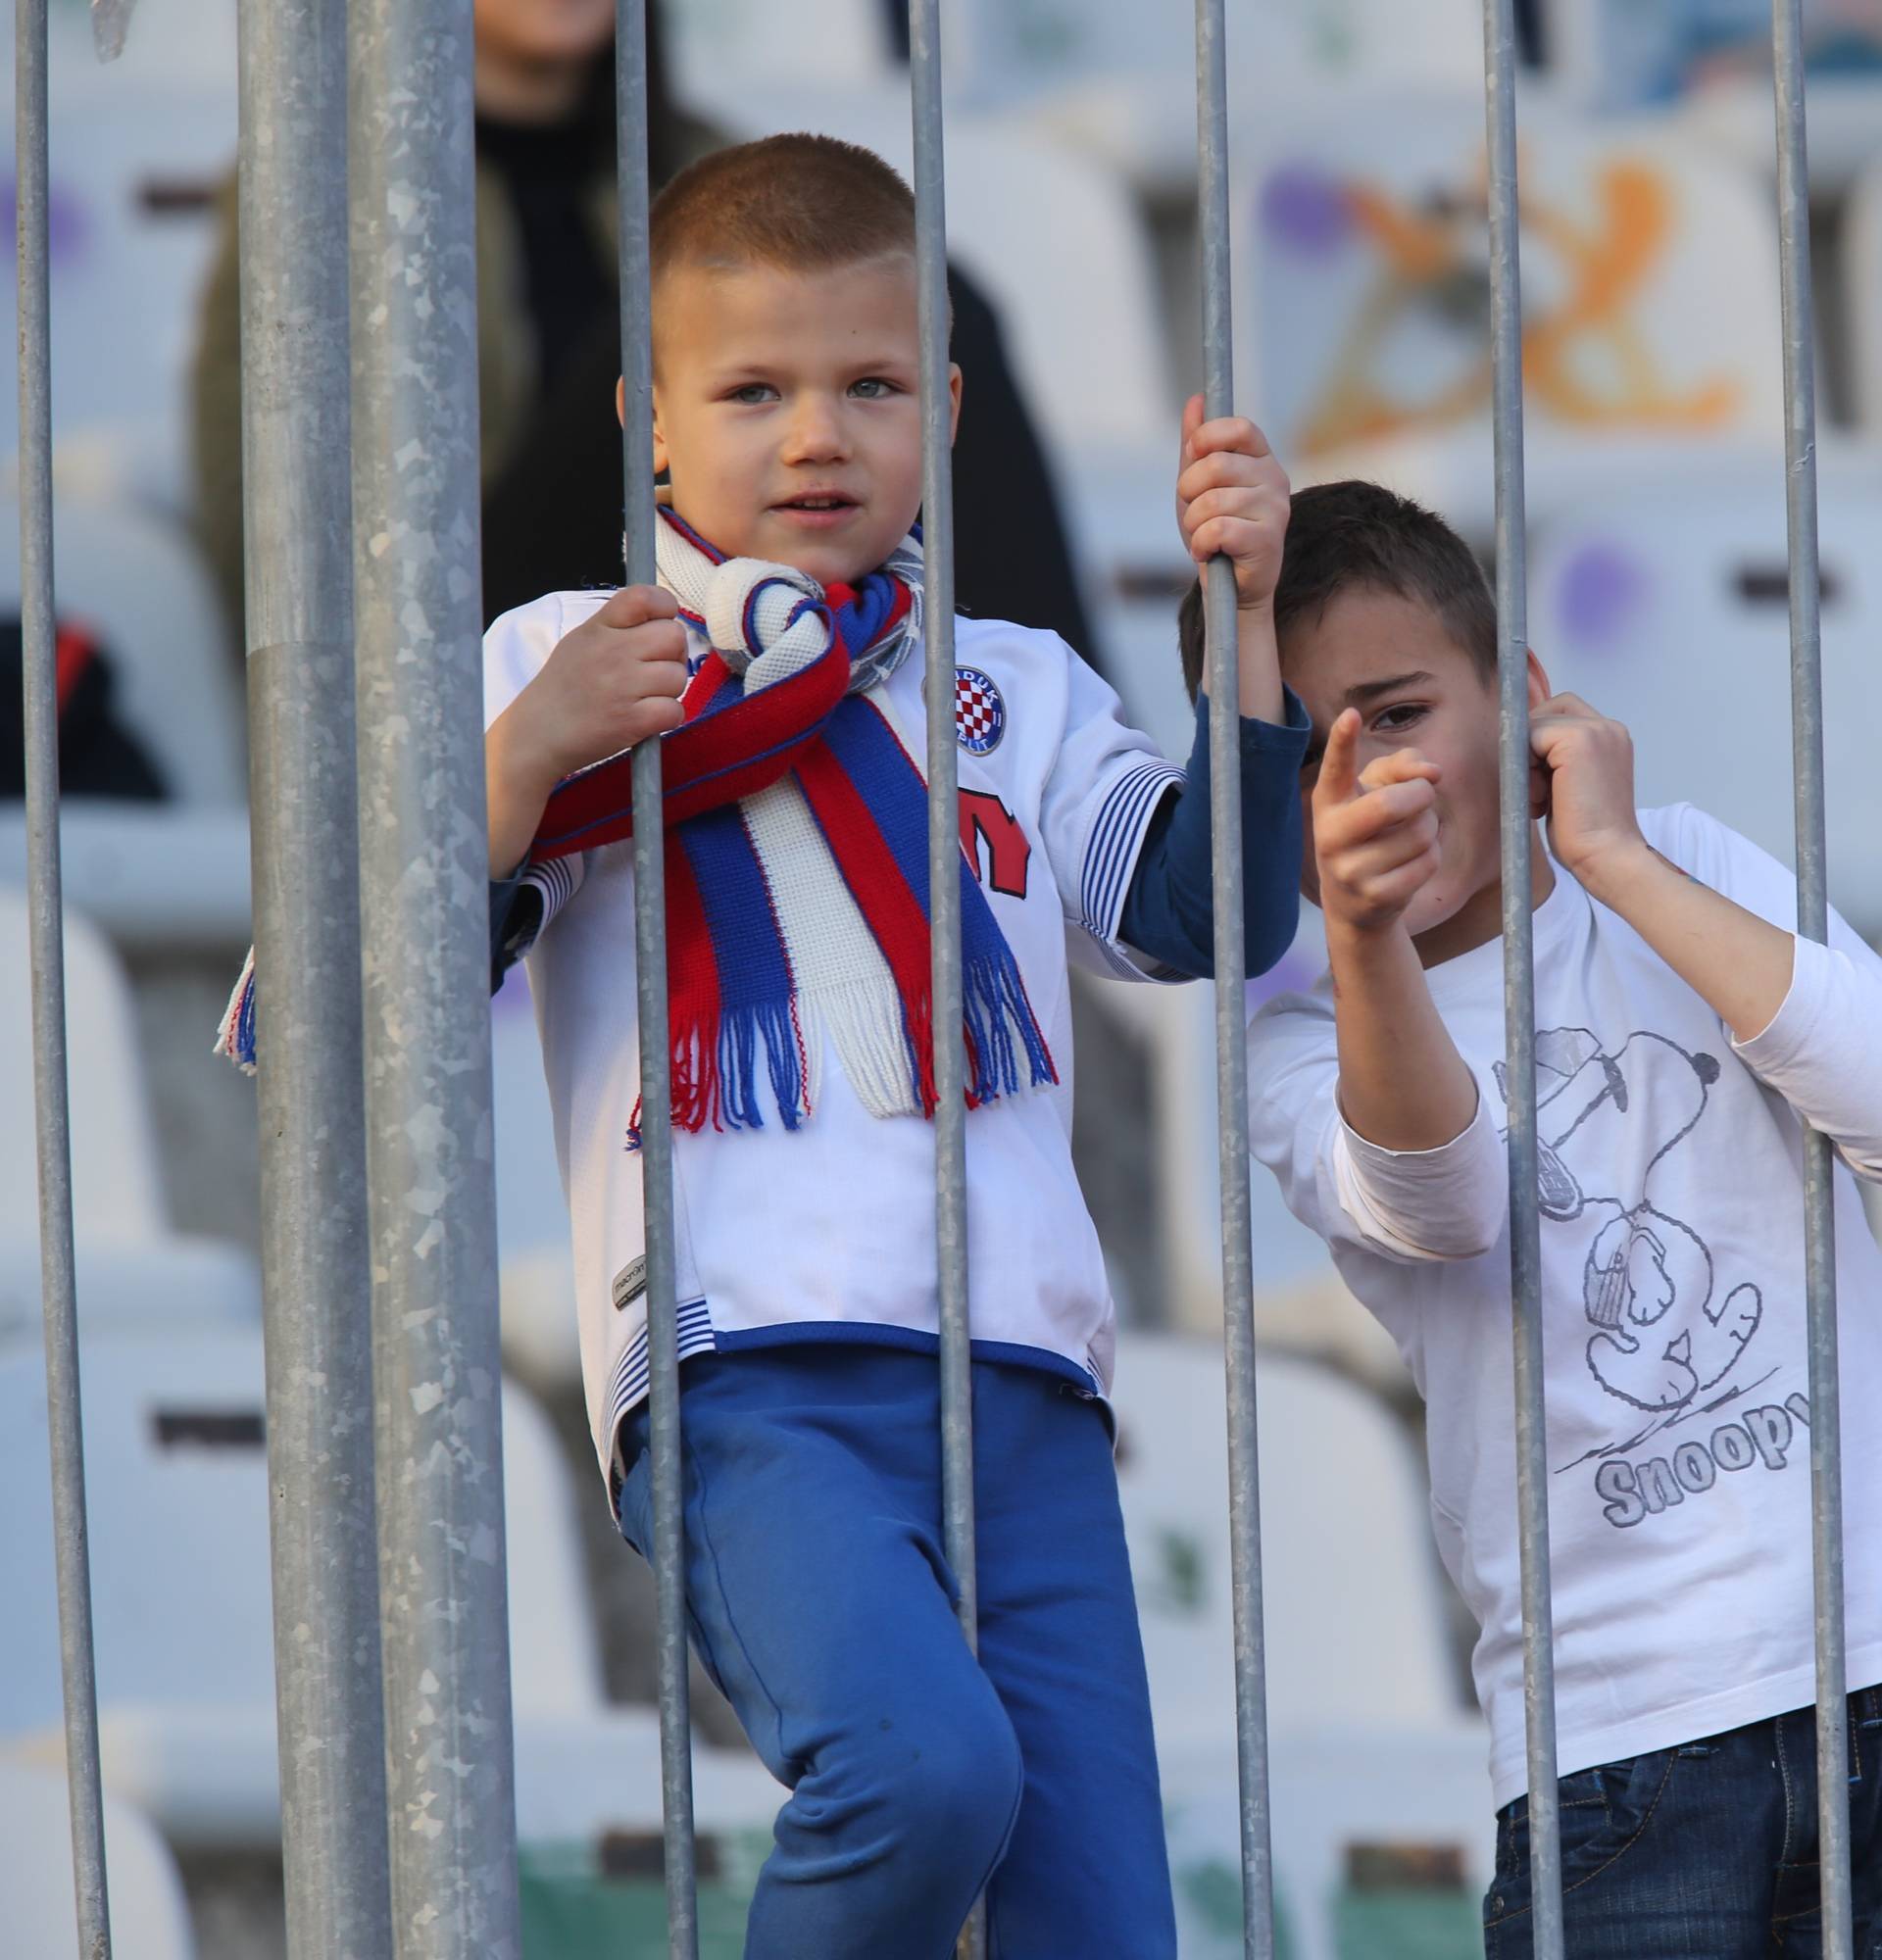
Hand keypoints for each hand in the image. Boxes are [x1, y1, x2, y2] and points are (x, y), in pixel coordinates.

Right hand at [502, 584, 688, 794]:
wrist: (538, 734)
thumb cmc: (564, 687)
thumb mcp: (580, 641)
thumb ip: (617, 626)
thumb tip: (661, 619)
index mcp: (599, 627)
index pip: (643, 597)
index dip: (664, 607)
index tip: (659, 624)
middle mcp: (612, 652)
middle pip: (674, 636)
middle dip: (672, 654)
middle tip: (654, 670)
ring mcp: (622, 686)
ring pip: (678, 676)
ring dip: (670, 690)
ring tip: (644, 697)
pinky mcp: (632, 720)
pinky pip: (675, 710)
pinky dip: (668, 717)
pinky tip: (648, 718)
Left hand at [1175, 394, 1289, 613]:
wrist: (1229, 587)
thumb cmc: (1216, 533)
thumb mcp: (1199, 485)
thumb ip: (1198, 445)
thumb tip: (1196, 401)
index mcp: (1261, 459)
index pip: (1241, 428)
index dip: (1208, 438)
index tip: (1194, 457)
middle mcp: (1275, 479)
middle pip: (1217, 465)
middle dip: (1189, 491)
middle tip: (1194, 511)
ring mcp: (1275, 510)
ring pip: (1212, 502)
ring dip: (1193, 524)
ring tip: (1203, 537)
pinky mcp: (1267, 540)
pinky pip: (1217, 529)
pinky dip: (1201, 544)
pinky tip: (1209, 552)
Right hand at [1310, 708, 1442, 933]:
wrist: (1353, 904)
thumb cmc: (1369, 833)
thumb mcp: (1375, 793)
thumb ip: (1401, 766)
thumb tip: (1432, 771)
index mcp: (1329, 801)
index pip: (1336, 768)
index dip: (1342, 741)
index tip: (1350, 715)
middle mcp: (1331, 834)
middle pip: (1391, 804)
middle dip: (1422, 795)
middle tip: (1424, 796)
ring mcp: (1350, 870)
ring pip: (1419, 833)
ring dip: (1429, 828)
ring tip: (1412, 836)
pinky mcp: (1376, 896)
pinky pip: (1427, 862)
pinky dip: (1431, 856)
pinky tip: (1412, 863)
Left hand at [1529, 693, 1644, 890]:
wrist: (1606, 856)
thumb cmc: (1584, 834)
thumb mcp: (1566, 786)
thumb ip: (1551, 760)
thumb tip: (1515, 746)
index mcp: (1609, 738)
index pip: (1559, 714)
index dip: (1537, 744)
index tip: (1540, 783)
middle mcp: (1608, 728)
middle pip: (1545, 711)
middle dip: (1529, 747)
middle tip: (1539, 791)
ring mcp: (1597, 730)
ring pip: (1534, 725)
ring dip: (1526, 762)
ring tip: (1543, 799)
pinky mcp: (1580, 740)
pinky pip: (1531, 736)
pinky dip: (1526, 769)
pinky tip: (1542, 800)